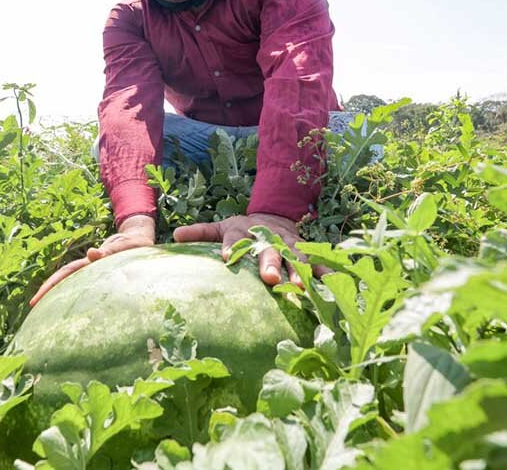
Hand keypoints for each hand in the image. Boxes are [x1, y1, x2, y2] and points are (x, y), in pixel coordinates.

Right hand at [28, 215, 155, 306]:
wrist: (138, 238)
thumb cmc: (132, 243)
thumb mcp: (124, 245)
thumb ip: (110, 250)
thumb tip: (91, 254)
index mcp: (91, 262)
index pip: (66, 274)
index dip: (50, 285)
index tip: (36, 299)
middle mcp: (89, 267)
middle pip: (63, 278)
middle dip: (47, 291)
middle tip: (32, 306)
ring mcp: (94, 271)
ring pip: (71, 283)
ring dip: (58, 295)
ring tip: (45, 312)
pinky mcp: (102, 275)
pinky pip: (84, 287)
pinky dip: (73, 296)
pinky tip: (69, 309)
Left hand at [173, 213, 324, 286]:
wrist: (275, 218)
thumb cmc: (243, 229)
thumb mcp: (222, 227)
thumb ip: (201, 232)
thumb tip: (175, 236)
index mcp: (243, 230)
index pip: (235, 236)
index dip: (231, 245)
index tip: (226, 256)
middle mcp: (267, 236)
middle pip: (268, 248)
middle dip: (270, 262)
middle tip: (270, 278)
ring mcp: (288, 243)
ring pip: (295, 256)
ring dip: (299, 271)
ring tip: (302, 288)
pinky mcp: (304, 250)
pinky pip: (316, 261)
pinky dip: (324, 271)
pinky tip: (332, 283)